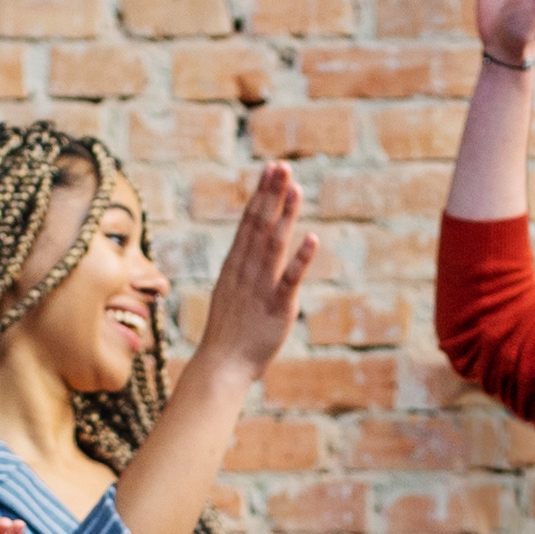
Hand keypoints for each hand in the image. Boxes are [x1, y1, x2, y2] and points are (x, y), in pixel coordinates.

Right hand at [191, 162, 314, 380]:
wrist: (221, 366)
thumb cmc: (229, 333)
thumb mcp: (231, 293)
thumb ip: (243, 270)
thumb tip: (252, 251)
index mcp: (235, 266)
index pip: (249, 222)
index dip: (261, 194)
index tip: (271, 170)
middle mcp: (246, 271)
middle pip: (259, 225)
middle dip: (272, 194)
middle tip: (283, 166)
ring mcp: (260, 288)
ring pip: (274, 245)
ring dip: (285, 216)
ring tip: (296, 188)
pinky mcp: (278, 307)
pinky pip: (289, 279)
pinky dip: (301, 259)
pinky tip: (312, 238)